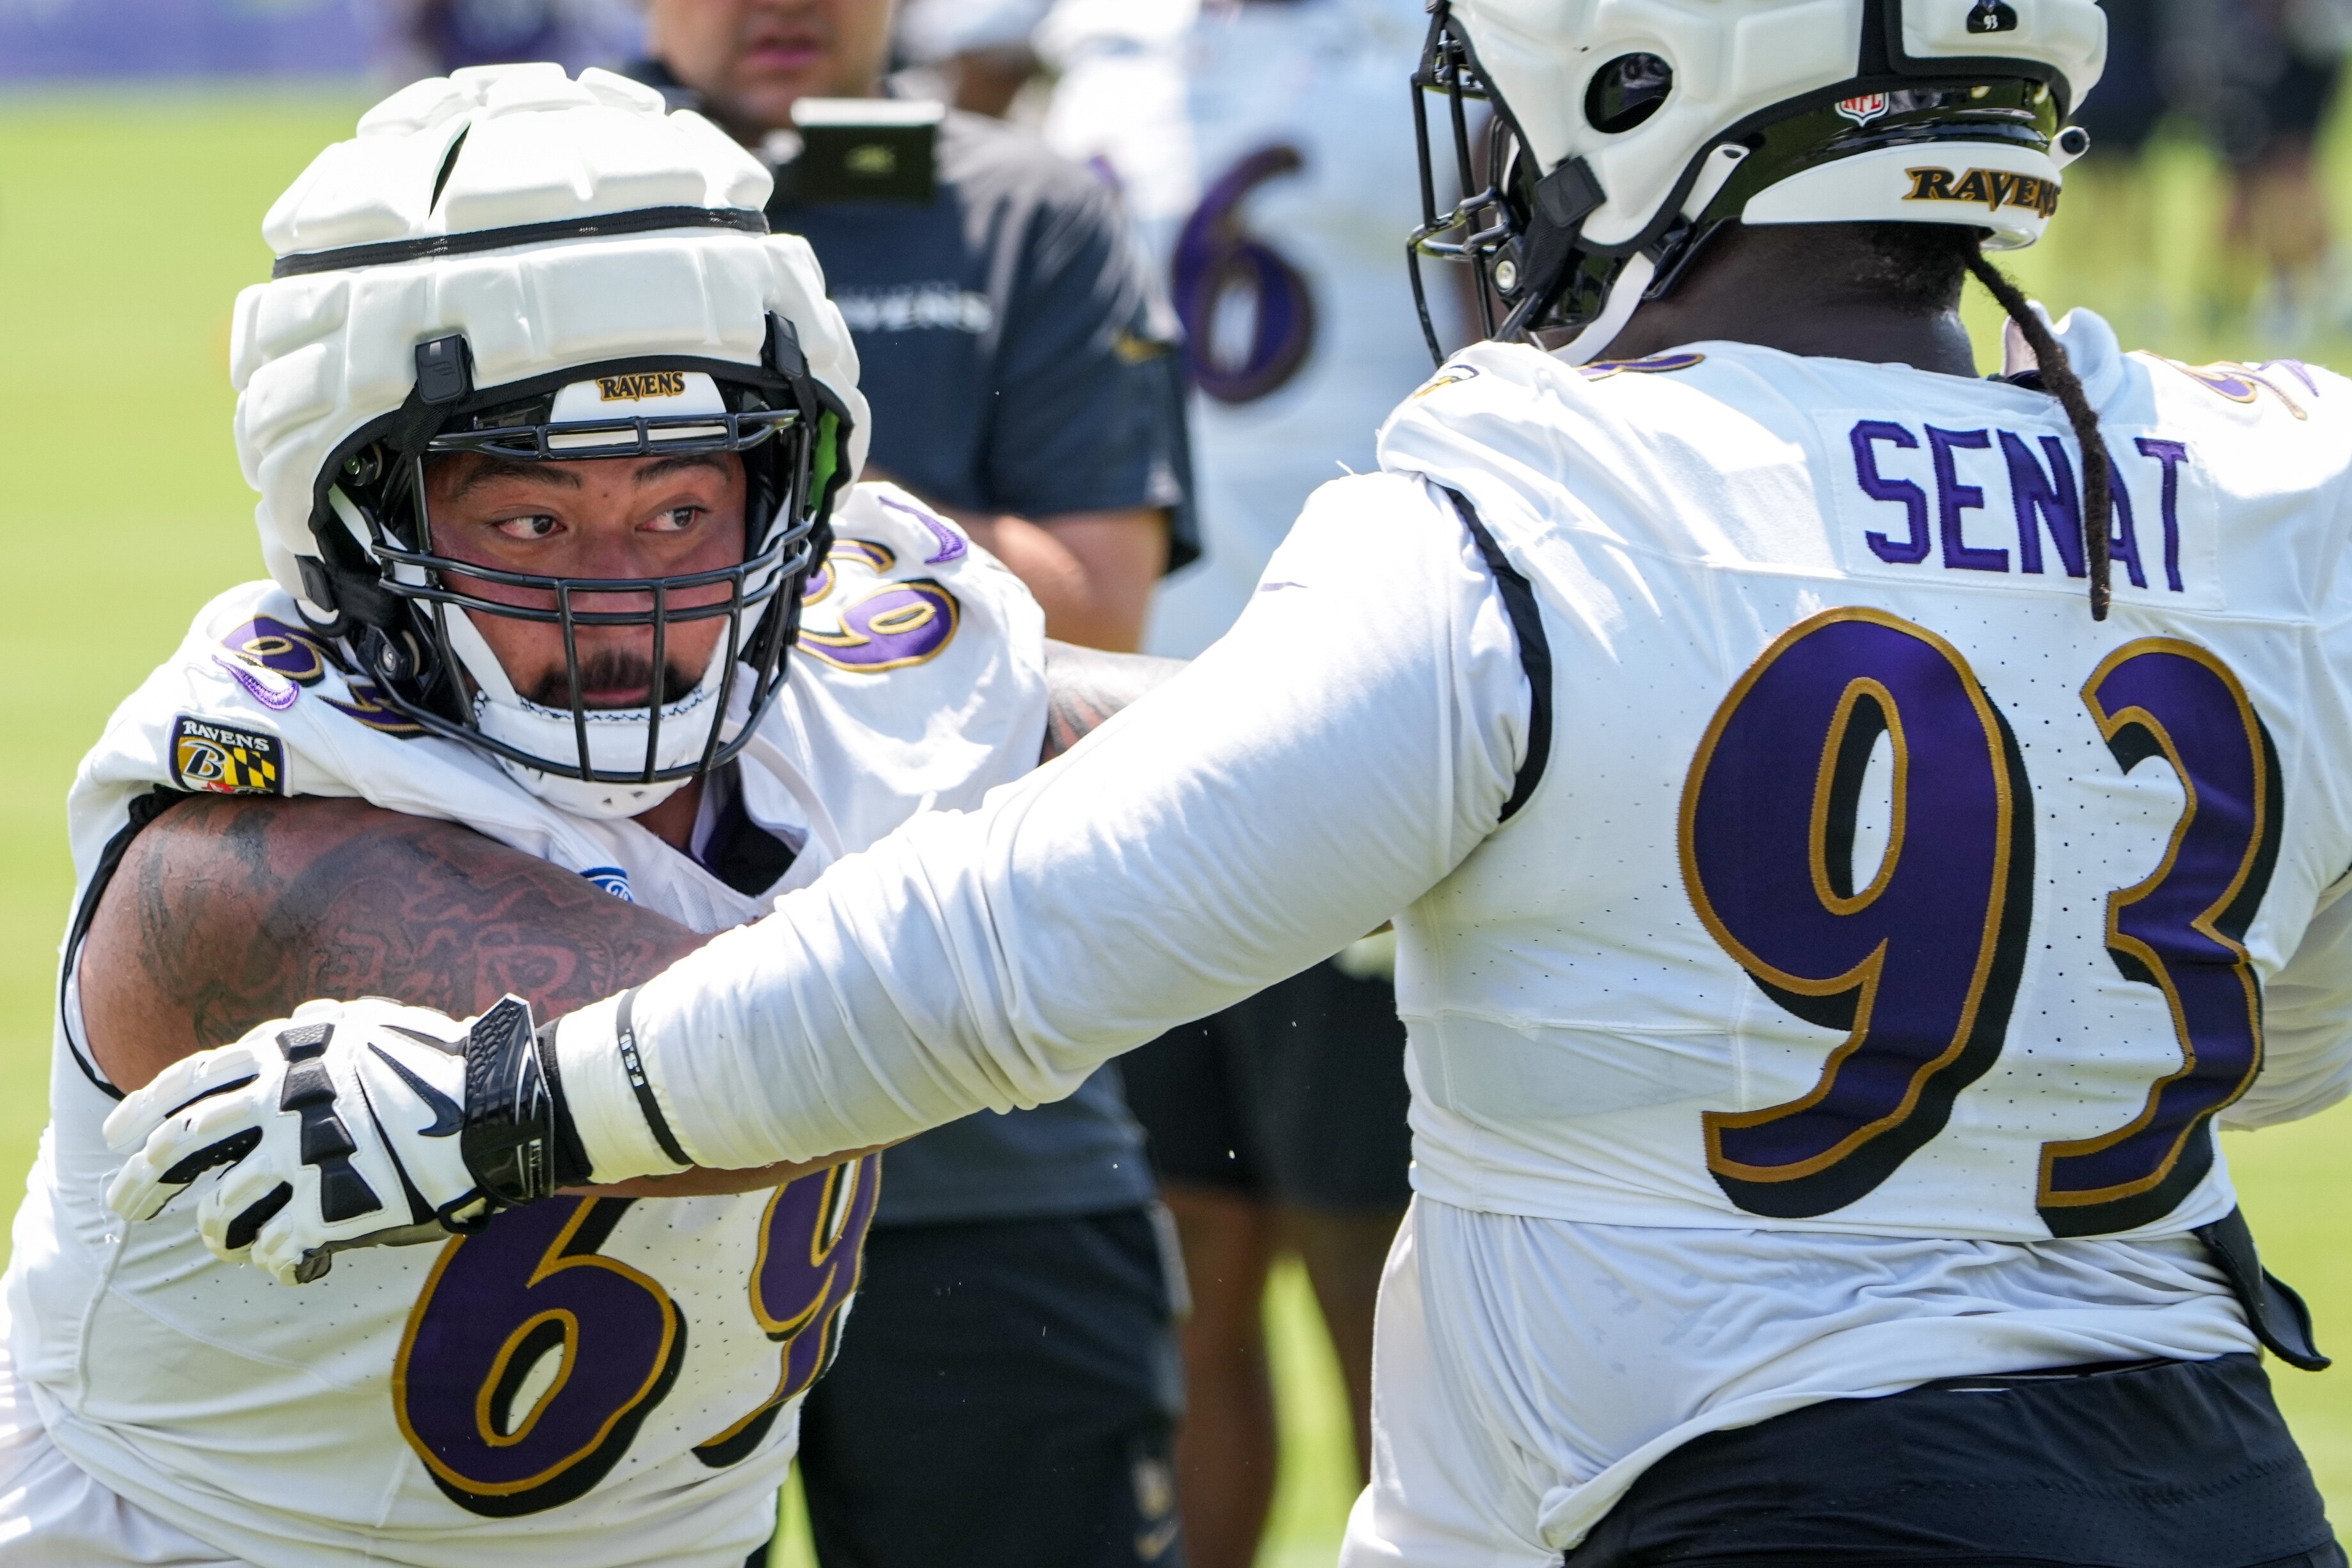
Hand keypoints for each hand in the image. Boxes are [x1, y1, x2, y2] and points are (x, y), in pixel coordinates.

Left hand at [105, 997, 500, 1284]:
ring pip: (221, 1214)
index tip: (114, 1140)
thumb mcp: (370, 1025)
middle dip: (143, 1183)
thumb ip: (318, 1035)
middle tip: (124, 1207)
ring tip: (229, 1240)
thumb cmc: (441, 1061)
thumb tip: (291, 1027)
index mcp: (283, 1058)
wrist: (498, 1106)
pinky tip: (289, 1259)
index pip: (187, 1085)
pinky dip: (275, 1258)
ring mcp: (301, 1161)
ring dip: (219, 1232)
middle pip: (180, 1152)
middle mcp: (278, 1107)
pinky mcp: (330, 1210)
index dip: (142, 1113)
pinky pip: (274, 1250)